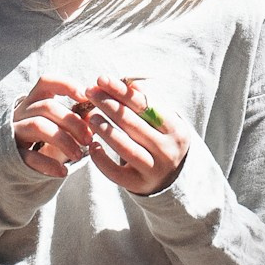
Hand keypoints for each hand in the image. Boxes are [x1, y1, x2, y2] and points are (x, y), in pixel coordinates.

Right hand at [13, 76, 94, 177]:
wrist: (13, 165)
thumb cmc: (42, 142)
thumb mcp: (58, 128)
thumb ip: (76, 120)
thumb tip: (95, 114)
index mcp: (34, 102)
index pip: (46, 82)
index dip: (66, 85)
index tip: (85, 97)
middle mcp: (21, 113)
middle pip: (47, 107)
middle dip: (72, 122)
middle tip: (89, 139)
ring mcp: (14, 132)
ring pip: (38, 126)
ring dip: (63, 140)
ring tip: (79, 155)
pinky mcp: (11, 154)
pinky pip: (29, 155)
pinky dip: (48, 164)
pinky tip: (63, 172)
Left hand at [83, 76, 189, 195]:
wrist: (171, 176)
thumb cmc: (161, 139)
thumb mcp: (162, 120)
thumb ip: (146, 102)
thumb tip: (129, 84)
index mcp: (175, 129)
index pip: (145, 106)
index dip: (121, 91)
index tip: (102, 79)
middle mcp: (167, 150)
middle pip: (133, 124)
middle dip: (108, 105)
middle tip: (90, 92)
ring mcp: (153, 169)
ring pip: (125, 147)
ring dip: (105, 130)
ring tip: (90, 117)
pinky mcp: (138, 184)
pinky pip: (115, 172)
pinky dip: (101, 159)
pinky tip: (92, 145)